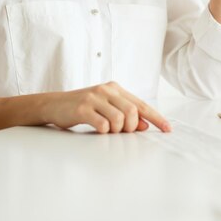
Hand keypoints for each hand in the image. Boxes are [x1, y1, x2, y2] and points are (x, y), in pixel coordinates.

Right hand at [39, 82, 170, 133]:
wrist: (53, 104)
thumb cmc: (83, 108)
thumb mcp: (106, 108)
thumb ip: (125, 114)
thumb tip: (145, 126)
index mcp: (115, 88)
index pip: (141, 104)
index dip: (156, 117)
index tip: (168, 129)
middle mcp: (106, 89)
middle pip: (132, 111)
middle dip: (132, 127)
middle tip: (123, 132)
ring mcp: (94, 97)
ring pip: (120, 118)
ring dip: (117, 130)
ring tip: (108, 130)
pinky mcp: (82, 108)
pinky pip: (103, 124)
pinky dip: (104, 131)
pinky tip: (98, 129)